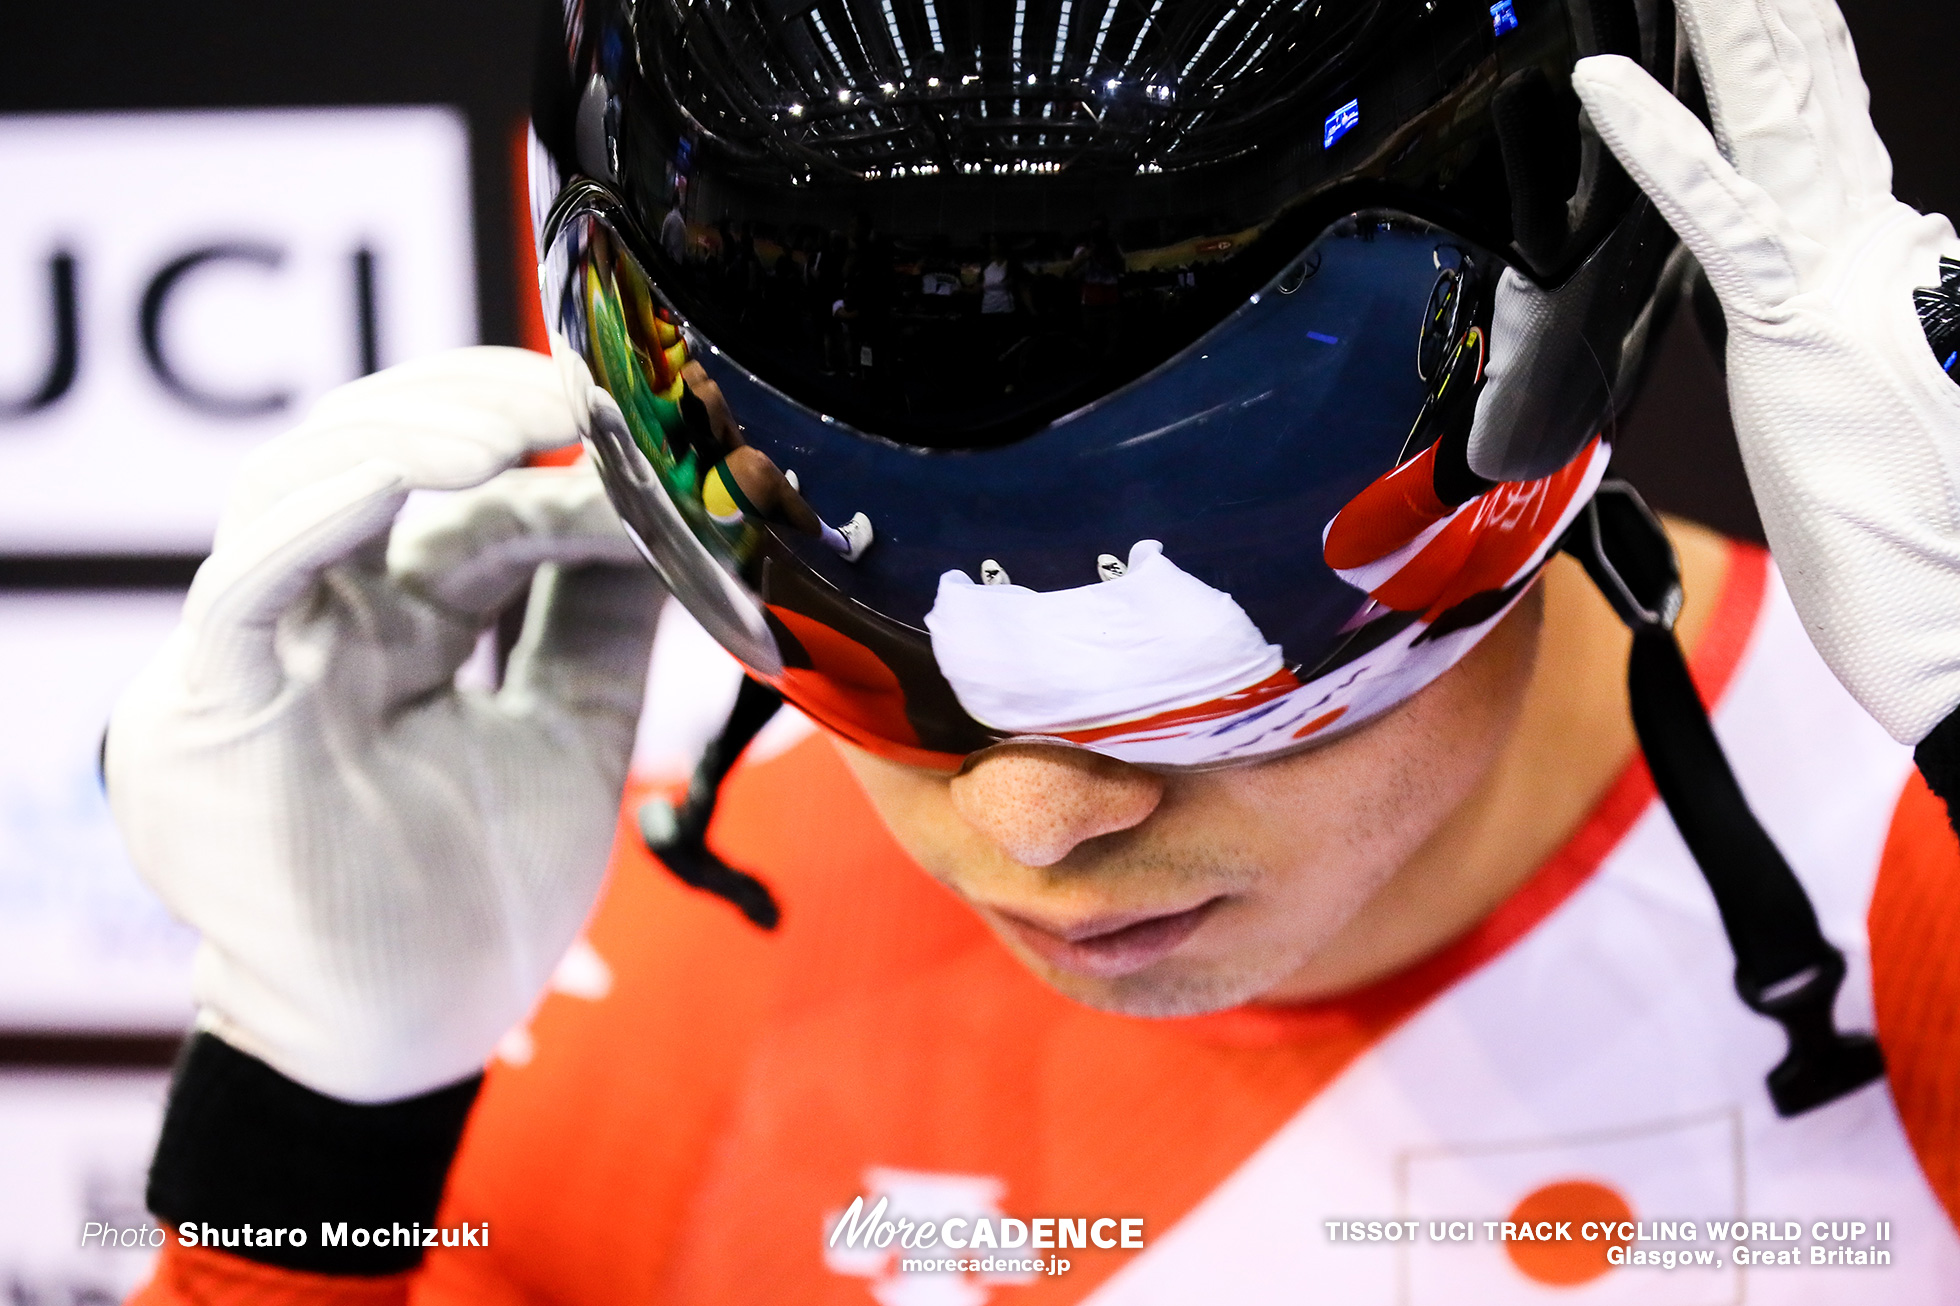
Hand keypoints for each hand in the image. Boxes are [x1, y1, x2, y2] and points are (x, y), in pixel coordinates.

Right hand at [106, 347, 662, 1101]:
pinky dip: (314, 519)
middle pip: (371, 455)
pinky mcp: (207, 709)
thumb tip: (666, 511)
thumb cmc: (482, 895)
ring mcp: (259, 656)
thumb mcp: (570, 729)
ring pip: (299, 485)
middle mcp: (326, 621)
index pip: (472, 506)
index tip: (644, 447)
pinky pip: (243, 586)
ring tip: (512, 430)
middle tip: (574, 394)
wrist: (415, 1037)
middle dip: (471, 408)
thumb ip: (598, 625)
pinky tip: (400, 479)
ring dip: (405, 438)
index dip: (555, 468)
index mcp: (405, 626)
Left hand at [1572, 0, 1959, 742]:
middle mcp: (1875, 245)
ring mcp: (1841, 279)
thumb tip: (1844, 285)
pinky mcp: (1798, 328)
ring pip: (1774, 117)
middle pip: (1808, 90)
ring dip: (1730, 24)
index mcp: (1882, 259)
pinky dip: (1662, 146)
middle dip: (1759, 11)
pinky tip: (1606, 85)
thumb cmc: (1915, 539)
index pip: (1818, 122)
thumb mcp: (1860, 401)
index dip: (1774, 46)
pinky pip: (1720, 220)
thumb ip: (1841, 322)